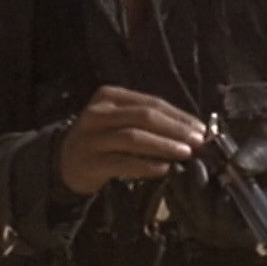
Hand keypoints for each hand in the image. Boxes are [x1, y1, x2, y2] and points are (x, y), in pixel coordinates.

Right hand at [57, 85, 205, 195]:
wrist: (66, 162)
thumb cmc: (102, 139)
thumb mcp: (119, 121)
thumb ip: (148, 122)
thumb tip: (190, 131)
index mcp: (109, 96)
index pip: (150, 102)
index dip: (178, 115)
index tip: (200, 129)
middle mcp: (98, 112)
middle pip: (143, 117)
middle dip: (174, 129)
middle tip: (197, 142)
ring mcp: (92, 137)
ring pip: (133, 137)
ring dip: (163, 145)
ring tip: (185, 154)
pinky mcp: (90, 161)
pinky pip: (123, 162)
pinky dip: (146, 165)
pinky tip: (164, 169)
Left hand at [167, 136, 266, 249]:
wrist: (257, 166)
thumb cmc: (266, 163)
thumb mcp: (266, 157)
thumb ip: (254, 160)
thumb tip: (236, 165)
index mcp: (253, 227)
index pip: (234, 228)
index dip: (225, 208)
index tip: (222, 180)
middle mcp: (229, 236)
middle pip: (206, 222)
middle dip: (198, 192)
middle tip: (197, 163)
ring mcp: (209, 231)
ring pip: (187, 217)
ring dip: (180, 192)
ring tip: (180, 164)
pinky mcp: (193, 220)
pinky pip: (177, 211)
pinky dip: (172, 193)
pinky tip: (171, 174)